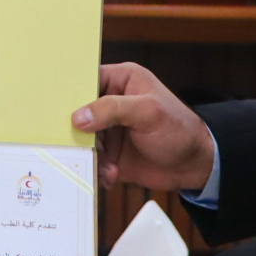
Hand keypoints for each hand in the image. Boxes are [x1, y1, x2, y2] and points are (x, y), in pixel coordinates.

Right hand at [73, 62, 216, 190]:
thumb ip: (113, 109)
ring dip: (91, 155)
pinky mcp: (109, 153)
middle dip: (77, 131)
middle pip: (78, 112)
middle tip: (81, 145)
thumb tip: (79, 117)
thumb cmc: (179, 130)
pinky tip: (111, 175)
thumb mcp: (148, 112)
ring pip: (82, 139)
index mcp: (121, 80)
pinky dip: (97, 169)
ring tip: (108, 166)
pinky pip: (91, 159)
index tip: (61, 110)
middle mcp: (111, 103)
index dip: (72, 94)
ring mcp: (109, 129)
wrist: (194, 166)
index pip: (87, 79)